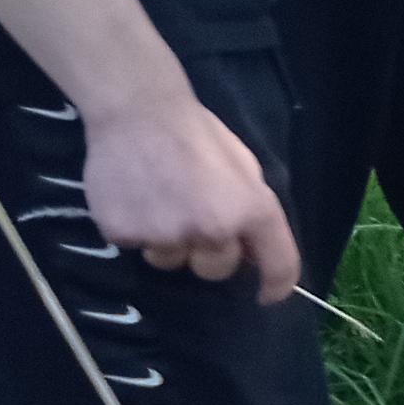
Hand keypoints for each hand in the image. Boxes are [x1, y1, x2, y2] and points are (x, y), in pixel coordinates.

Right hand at [80, 94, 301, 300]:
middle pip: (216, 270)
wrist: (138, 110)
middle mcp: (213, 230)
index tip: (267, 294)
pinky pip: (136, 246)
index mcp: (252, 209)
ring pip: (171, 261)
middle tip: (193, 214)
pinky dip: (135, 228)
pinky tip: (134, 195)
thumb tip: (256, 253)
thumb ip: (253, 211)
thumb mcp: (243, 168)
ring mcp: (165, 235)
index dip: (277, 285)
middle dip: (209, 252)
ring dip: (168, 241)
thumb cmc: (197, 134)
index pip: (279, 265)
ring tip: (158, 198)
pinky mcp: (124, 234)